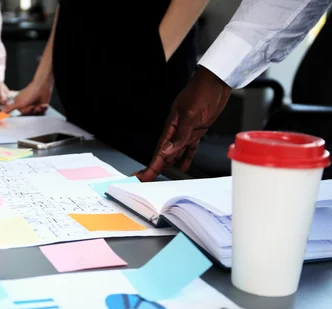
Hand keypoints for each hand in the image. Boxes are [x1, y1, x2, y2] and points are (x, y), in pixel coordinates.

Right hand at [0, 79, 51, 114]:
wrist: (42, 87)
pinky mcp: (40, 106)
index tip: (28, 108)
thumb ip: (8, 109)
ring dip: (38, 109)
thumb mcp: (17, 103)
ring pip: (35, 113)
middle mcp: (26, 105)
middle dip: (31, 110)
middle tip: (33, 106)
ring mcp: (33, 105)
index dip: (25, 111)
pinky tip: (43, 105)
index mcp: (19, 104)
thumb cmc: (30, 93)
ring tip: (39, 105)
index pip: (21, 113)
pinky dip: (43, 108)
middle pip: (28, 114)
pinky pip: (42, 111)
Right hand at [136, 66, 231, 181]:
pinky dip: (186, 158)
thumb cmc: (201, 91)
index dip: (150, 166)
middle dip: (154, 168)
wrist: (216, 81)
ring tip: (160, 177)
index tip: (141, 176)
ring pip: (174, 153)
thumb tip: (167, 151)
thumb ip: (180, 134)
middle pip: (163, 155)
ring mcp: (187, 131)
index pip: (158, 152)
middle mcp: (176, 131)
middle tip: (145, 180)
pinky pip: (190, 148)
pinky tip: (183, 166)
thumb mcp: (190, 113)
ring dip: (167, 164)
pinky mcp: (197, 130)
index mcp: (171, 127)